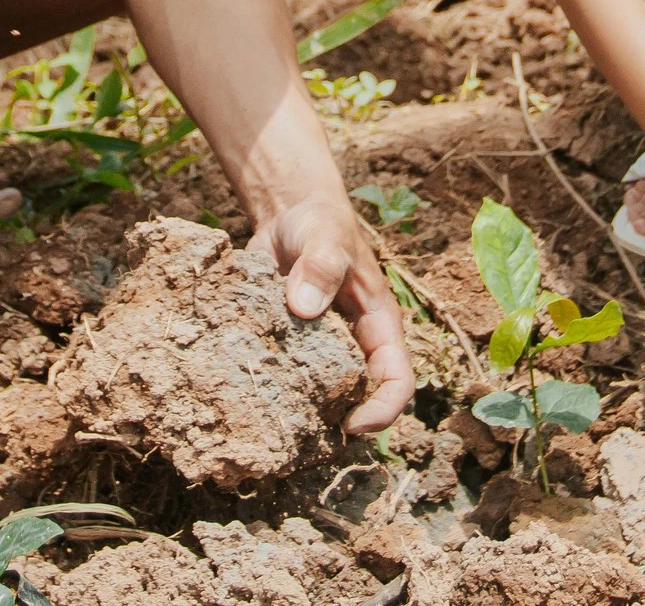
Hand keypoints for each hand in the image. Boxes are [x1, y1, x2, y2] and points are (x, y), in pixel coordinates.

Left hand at [255, 195, 416, 431]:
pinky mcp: (290, 344)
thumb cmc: (320, 223)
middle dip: (337, 419)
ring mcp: (321, 348)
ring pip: (320, 394)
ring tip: (271, 414)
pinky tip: (247, 388)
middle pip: (358, 397)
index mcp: (379, 326)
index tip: (351, 425)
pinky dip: (271, 386)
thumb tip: (304, 308)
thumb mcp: (326, 238)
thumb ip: (320, 267)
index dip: (382, 410)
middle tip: (302, 429)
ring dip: (301, 408)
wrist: (287, 215)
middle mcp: (354, 344)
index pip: (397, 380)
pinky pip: (287, 375)